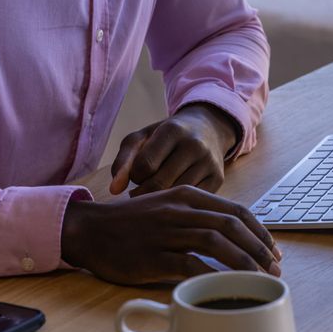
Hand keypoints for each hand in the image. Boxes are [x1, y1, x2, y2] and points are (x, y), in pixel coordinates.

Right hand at [61, 186, 281, 283]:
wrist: (91, 229)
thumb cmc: (133, 222)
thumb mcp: (168, 206)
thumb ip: (196, 215)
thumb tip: (233, 236)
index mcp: (188, 196)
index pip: (235, 210)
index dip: (259, 230)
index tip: (273, 247)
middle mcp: (180, 210)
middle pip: (231, 225)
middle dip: (258, 247)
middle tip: (274, 266)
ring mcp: (166, 232)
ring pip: (215, 242)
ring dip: (243, 260)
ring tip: (258, 277)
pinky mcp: (152, 255)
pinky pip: (189, 263)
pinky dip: (211, 274)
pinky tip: (224, 284)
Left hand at [109, 104, 237, 196]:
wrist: (208, 128)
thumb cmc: (166, 136)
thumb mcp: (142, 138)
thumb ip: (124, 160)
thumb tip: (114, 190)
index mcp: (173, 130)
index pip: (144, 166)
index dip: (134, 175)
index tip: (137, 175)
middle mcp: (194, 145)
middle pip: (159, 184)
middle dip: (145, 191)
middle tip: (142, 190)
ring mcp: (209, 162)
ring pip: (176, 195)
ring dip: (161, 199)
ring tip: (156, 193)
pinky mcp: (218, 178)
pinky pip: (192, 201)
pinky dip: (179, 204)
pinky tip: (173, 198)